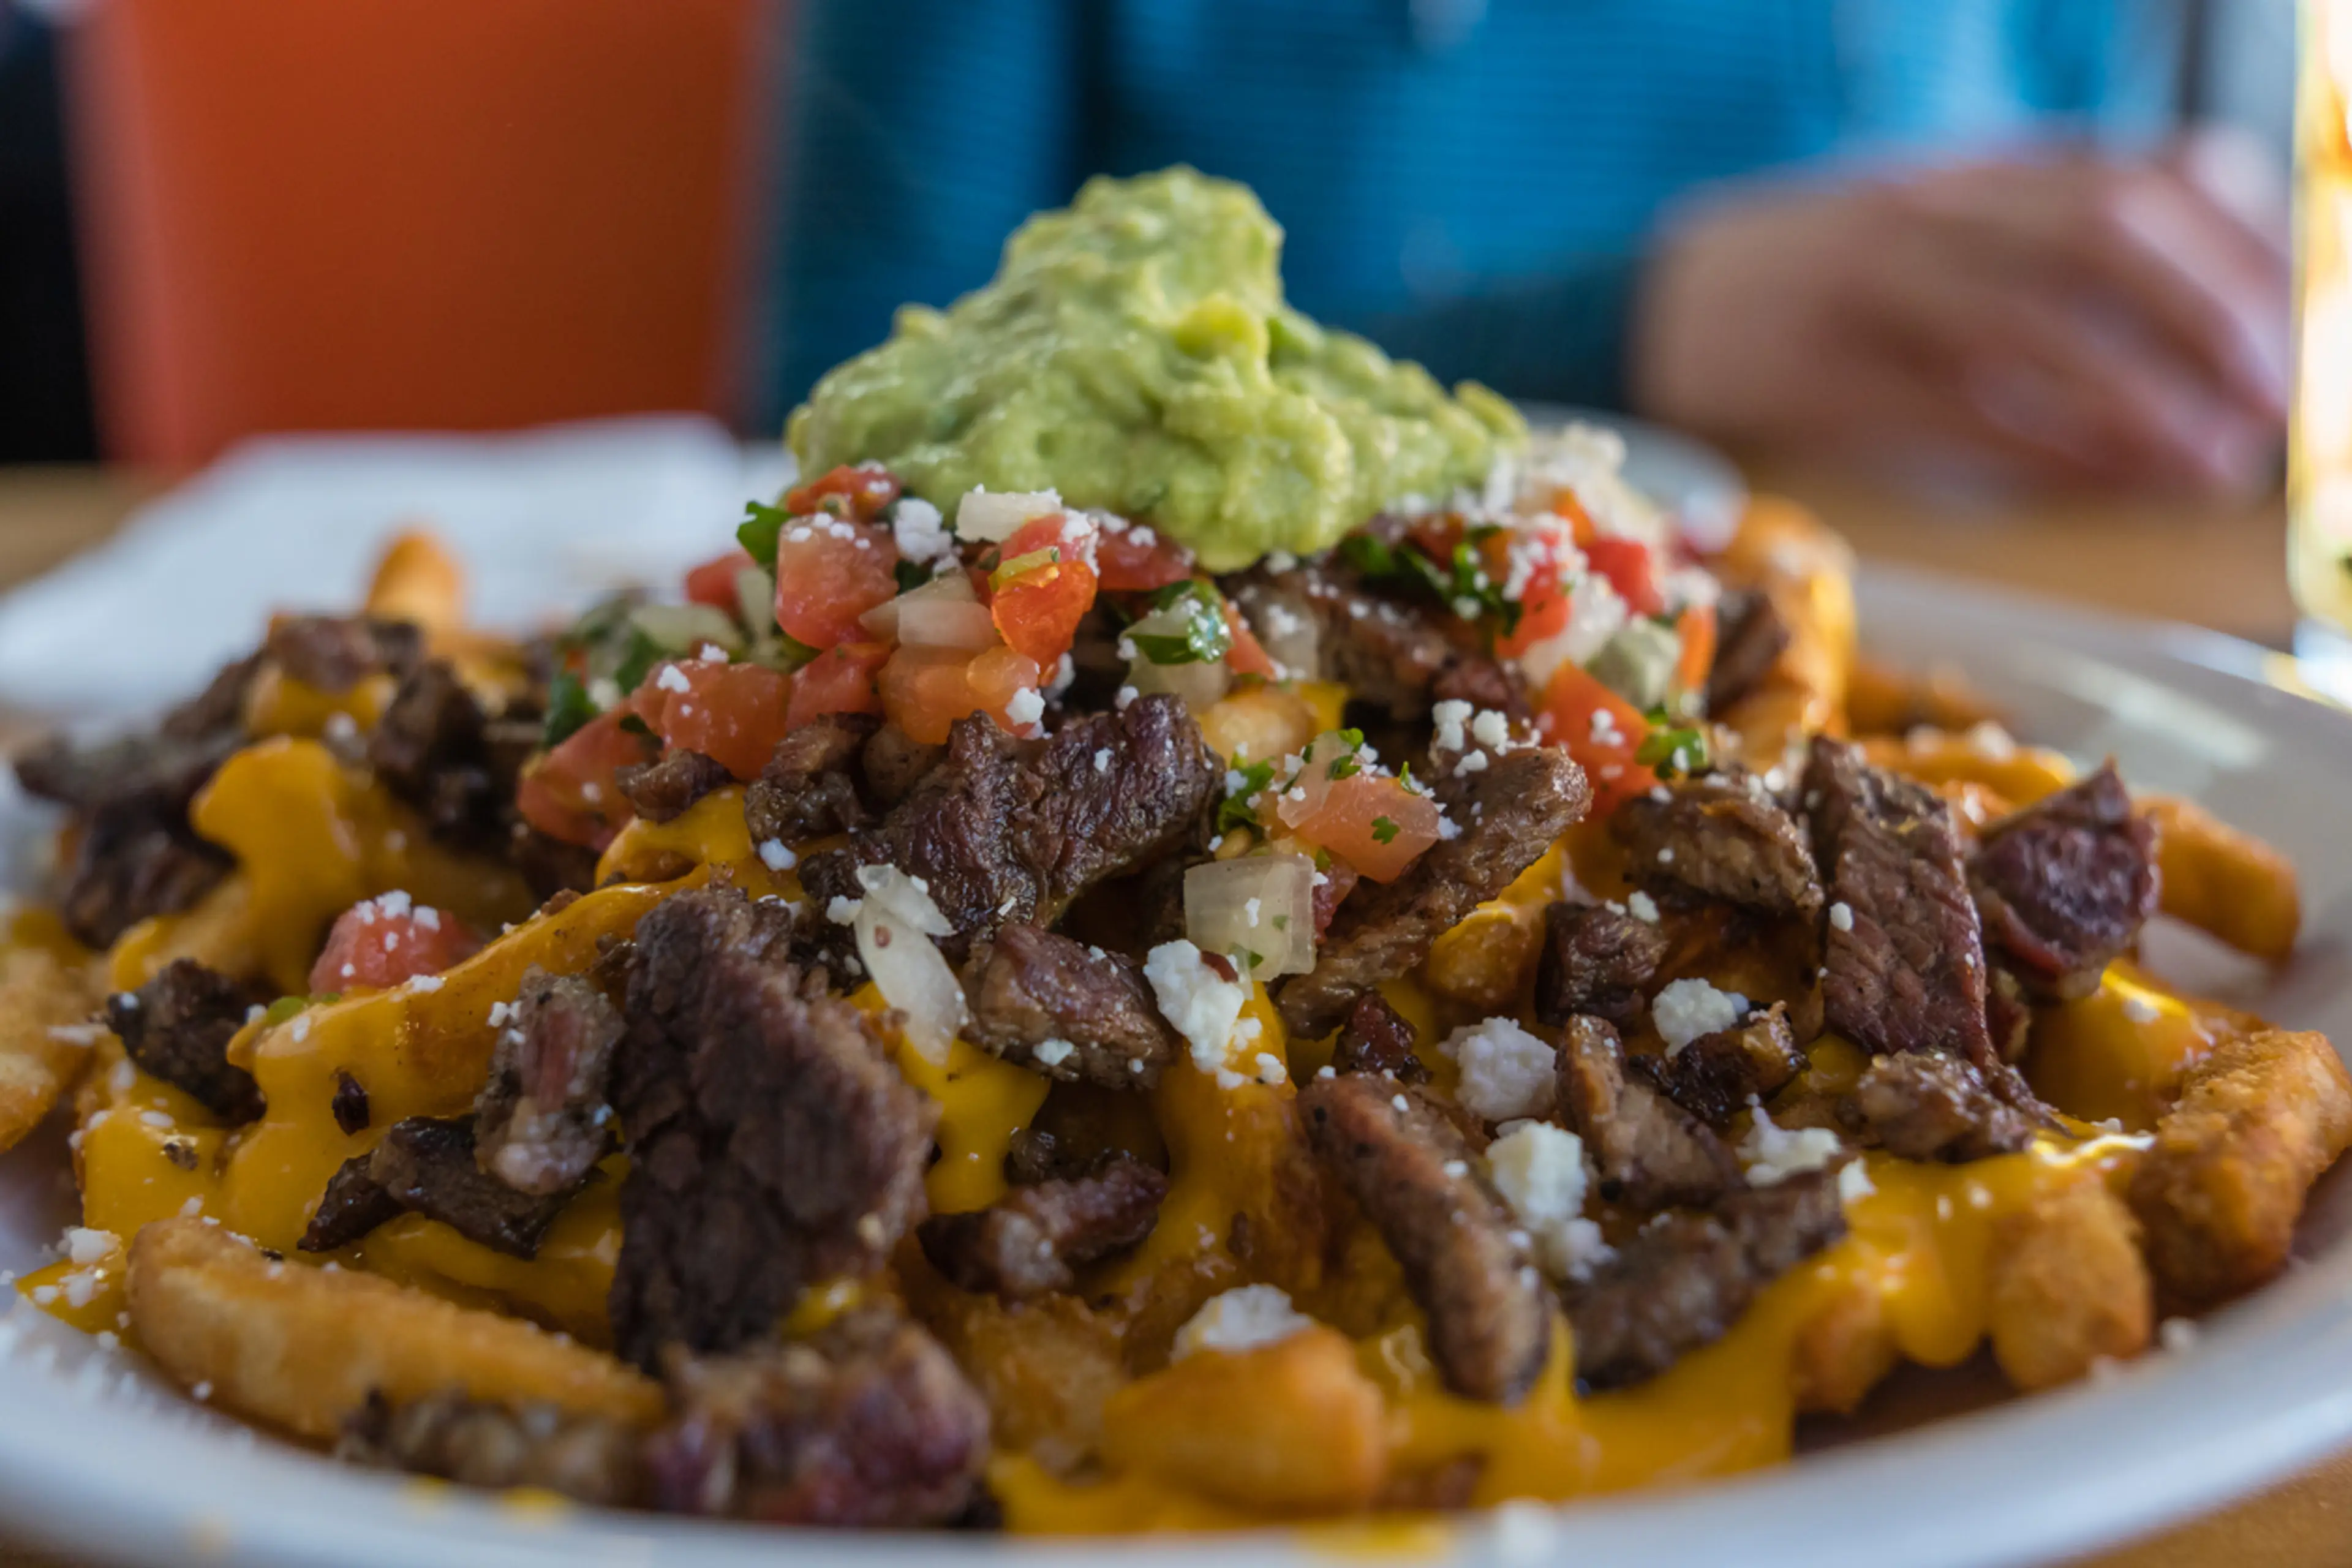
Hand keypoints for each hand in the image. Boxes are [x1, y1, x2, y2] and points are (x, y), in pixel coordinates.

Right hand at [1628, 129, 2290, 493]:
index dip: (2236, 245)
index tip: (2287, 323)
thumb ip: (2044, 247)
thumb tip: (2191, 321)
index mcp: (1968, 171)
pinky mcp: (1826, 373)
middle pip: (2103, 233)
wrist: (1650, 308)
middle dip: (2208, 316)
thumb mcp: (1935, 225)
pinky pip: (1958, 411)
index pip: (2140, 171)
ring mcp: (1868, 288)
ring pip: (2034, 323)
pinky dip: (2050, 448)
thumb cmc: (1811, 282)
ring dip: (2141, 397)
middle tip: (2268, 397)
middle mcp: (1927, 210)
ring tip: (2208, 459)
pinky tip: (2108, 481)